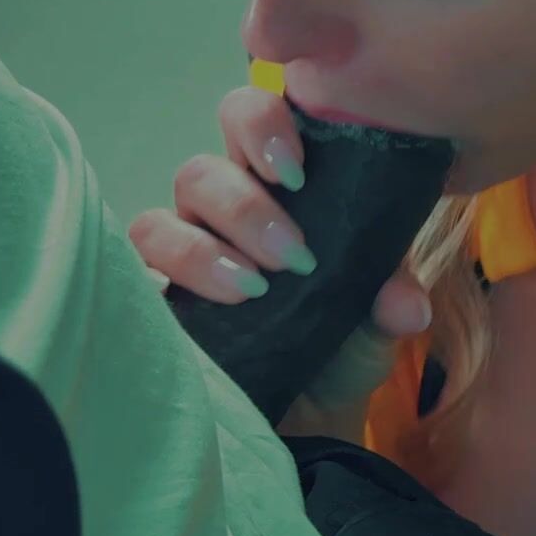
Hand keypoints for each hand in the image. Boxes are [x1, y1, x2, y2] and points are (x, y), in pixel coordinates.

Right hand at [129, 85, 436, 433]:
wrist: (312, 416)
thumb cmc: (341, 344)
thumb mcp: (378, 319)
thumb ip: (393, 297)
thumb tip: (405, 304)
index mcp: (276, 187)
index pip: (252, 119)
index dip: (263, 126)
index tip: (297, 171)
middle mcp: (220, 213)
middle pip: (201, 172)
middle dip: (244, 208)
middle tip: (292, 255)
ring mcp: (179, 257)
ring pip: (158, 223)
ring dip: (202, 253)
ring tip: (253, 291)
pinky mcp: (152, 306)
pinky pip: (130, 280)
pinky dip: (158, 290)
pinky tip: (194, 318)